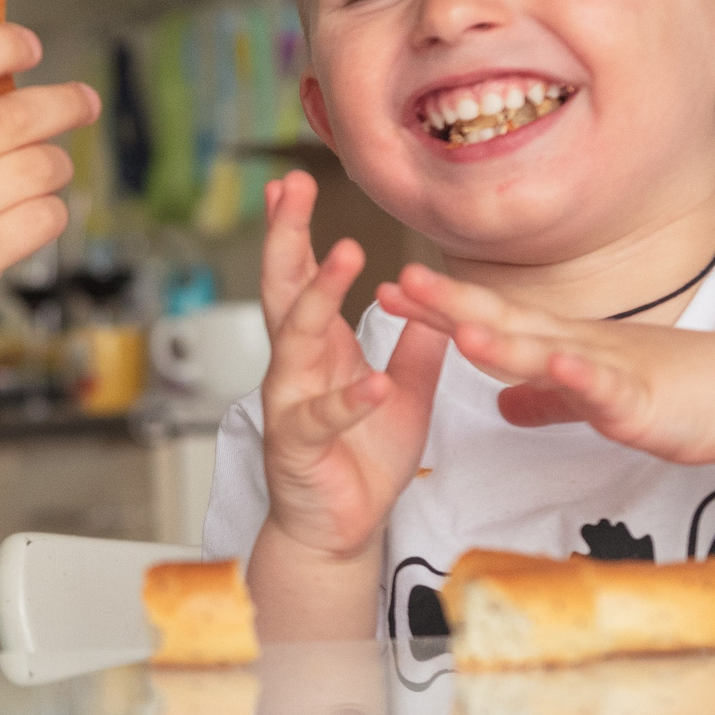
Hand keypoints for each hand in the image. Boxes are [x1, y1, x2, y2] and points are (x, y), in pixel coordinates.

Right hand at [257, 171, 447, 561]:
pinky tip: (372, 381)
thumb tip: (431, 299)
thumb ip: (415, 347)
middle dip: (286, 238)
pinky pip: (323, 418)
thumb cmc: (362, 461)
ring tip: (345, 256)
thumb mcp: (404, 393)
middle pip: (283, 291)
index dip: (297, 232)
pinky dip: (349, 399)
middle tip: (291, 190)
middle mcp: (295, 370)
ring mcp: (290, 406)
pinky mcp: (299, 448)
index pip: (302, 278)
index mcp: (319, 351)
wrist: (341, 530)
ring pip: (295, 343)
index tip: (293, 184)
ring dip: (319, 297)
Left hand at [380, 265, 714, 465]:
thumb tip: (503, 406)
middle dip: (449, 305)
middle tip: (398, 282)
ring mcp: (605, 367)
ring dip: (502, 339)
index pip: (487, 318)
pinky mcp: (638, 399)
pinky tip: (559, 364)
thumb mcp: (587, 397)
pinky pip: (605, 388)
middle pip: (503, 320)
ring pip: (546, 351)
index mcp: (556, 344)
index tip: (388, 290)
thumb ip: (544, 399)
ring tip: (459, 327)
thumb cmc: (667, 388)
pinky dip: (581, 376)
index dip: (437, 306)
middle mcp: (572, 345)